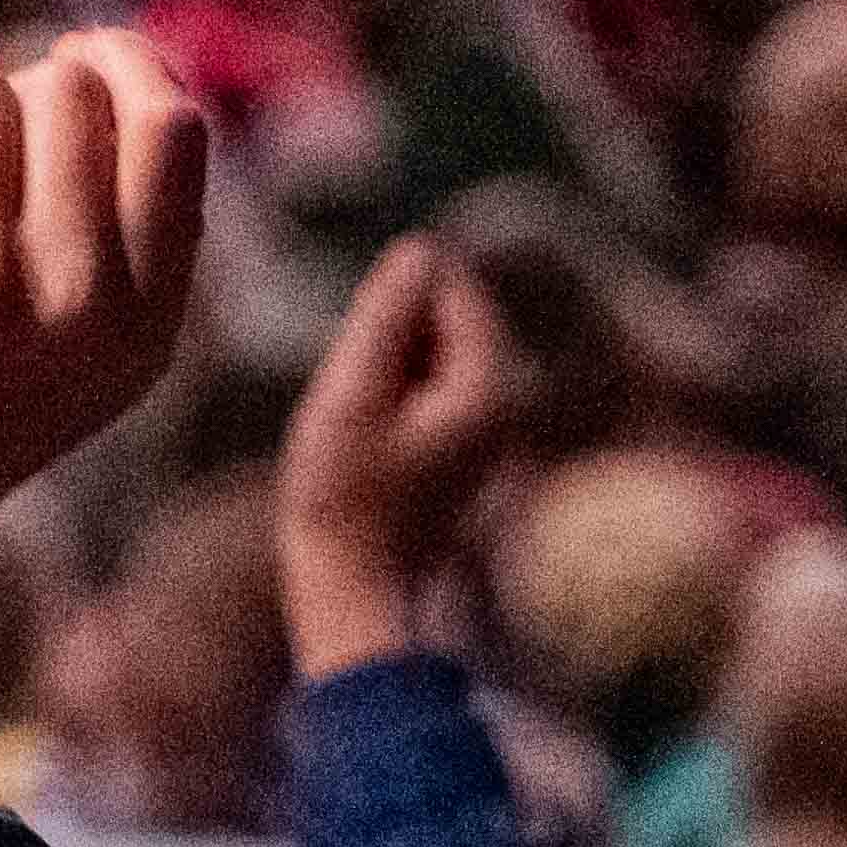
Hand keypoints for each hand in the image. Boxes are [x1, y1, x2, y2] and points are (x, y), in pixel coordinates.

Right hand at [277, 231, 528, 680]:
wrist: (354, 597)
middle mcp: (503, 400)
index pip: (447, 284)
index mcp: (487, 385)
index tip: (358, 374)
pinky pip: (421, 387)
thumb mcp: (351, 394)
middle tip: (356, 414)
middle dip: (386, 341)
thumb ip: (386, 314)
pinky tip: (365, 450)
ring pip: (425, 351)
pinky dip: (386, 401)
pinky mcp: (464, 445)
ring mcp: (487, 425)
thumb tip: (420, 249)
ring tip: (358, 436)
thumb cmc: (343, 501)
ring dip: (381, 371)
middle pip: (440, 315)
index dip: (387, 309)